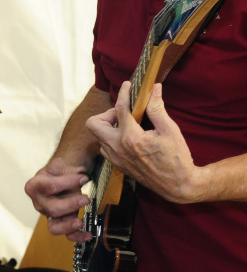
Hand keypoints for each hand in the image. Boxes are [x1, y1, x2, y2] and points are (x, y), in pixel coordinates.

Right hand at [24, 158, 90, 240]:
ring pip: (54, 226)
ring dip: (68, 225)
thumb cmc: (57, 173)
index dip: (67, 182)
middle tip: (85, 198)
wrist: (58, 179)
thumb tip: (81, 176)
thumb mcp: (58, 165)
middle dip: (71, 204)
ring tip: (80, 222)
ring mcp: (48, 215)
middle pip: (52, 208)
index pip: (49, 186)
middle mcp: (39, 203)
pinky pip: (66, 235)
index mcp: (34, 186)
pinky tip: (88, 234)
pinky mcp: (59, 224)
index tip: (84, 178)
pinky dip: (77, 236)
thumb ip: (68, 169)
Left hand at [87, 81, 199, 202]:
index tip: (128, 85)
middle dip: (105, 114)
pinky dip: (111, 139)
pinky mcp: (117, 165)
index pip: (119, 109)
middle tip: (123, 113)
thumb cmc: (177, 159)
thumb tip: (154, 89)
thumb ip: (157, 109)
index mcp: (131, 138)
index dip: (123, 93)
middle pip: (93, 123)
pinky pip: (105, 148)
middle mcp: (118, 148)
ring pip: (98, 137)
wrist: (178, 186)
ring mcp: (115, 158)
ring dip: (108, 128)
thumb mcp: (170, 130)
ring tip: (127, 125)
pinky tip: (128, 138)